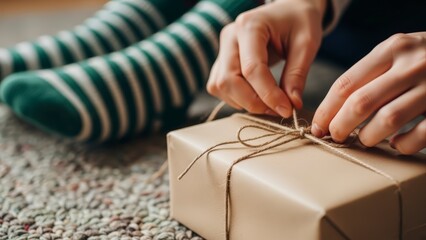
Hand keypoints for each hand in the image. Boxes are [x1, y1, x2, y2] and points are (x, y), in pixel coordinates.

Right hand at [207, 0, 325, 117]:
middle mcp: (230, 37)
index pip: (252, 69)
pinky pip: (219, 87)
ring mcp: (222, 49)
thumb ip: (297, 74)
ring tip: (270, 103)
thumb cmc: (299, 21)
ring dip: (244, 102)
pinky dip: (237, 98)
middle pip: (229, 80)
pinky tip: (258, 97)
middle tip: (278, 110)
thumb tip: (291, 105)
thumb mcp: (306, 43)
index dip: (268, 95)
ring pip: (220, 87)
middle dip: (253, 102)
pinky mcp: (221, 61)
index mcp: (250, 26)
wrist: (289, 11)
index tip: (287, 110)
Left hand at [312, 32, 425, 153]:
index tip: (318, 126)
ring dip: (369, 137)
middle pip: (361, 103)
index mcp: (392, 49)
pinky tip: (397, 144)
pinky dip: (403, 145)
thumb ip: (371, 73)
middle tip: (335, 137)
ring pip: (388, 120)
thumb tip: (334, 109)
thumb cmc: (425, 58)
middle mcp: (412, 65)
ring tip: (365, 140)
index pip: (346, 83)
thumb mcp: (398, 52)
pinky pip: (420, 135)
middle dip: (341, 126)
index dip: (326, 110)